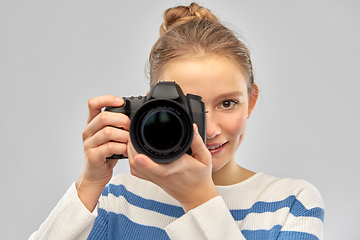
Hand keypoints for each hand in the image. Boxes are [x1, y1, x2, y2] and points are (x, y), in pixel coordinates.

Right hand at [76, 95, 129, 210]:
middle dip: (121, 120)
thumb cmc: (105, 155)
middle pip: (103, 117)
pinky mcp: (93, 156)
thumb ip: (116, 125)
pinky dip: (121, 148)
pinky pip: (109, 147)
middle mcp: (88, 132)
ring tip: (129, 140)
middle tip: (130, 127)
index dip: (107, 99)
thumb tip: (134, 116)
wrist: (95, 175)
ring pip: (107, 132)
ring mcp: (89, 144)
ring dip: (123, 135)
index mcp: (92, 124)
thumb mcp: (110, 137)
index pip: (93, 104)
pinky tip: (126, 151)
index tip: (120, 102)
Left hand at [128, 124, 218, 211]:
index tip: (139, 156)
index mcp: (176, 168)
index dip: (147, 163)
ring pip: (135, 168)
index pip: (160, 168)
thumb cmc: (200, 177)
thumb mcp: (204, 158)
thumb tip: (193, 128)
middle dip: (133, 149)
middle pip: (140, 165)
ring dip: (130, 154)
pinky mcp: (152, 180)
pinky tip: (133, 152)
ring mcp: (155, 178)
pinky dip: (131, 161)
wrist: (197, 195)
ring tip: (132, 139)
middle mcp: (162, 174)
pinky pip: (136, 172)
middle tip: (133, 133)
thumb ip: (197, 142)